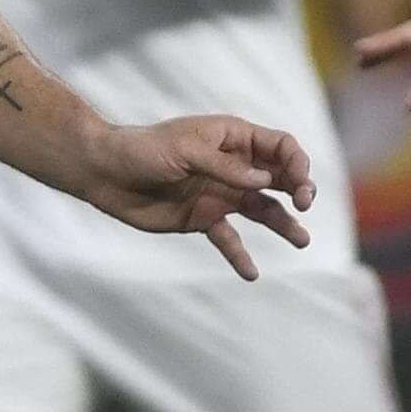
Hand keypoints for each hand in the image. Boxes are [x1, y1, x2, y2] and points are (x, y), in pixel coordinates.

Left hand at [77, 113, 316, 278]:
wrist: (105, 173)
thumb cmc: (143, 150)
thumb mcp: (185, 151)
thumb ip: (226, 167)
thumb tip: (266, 180)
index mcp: (232, 138)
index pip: (279, 146)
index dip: (296, 162)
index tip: (300, 183)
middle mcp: (233, 166)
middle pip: (279, 177)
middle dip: (298, 189)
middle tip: (305, 204)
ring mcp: (220, 193)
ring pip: (262, 209)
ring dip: (284, 223)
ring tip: (302, 240)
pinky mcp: (203, 218)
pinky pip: (229, 238)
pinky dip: (241, 255)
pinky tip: (252, 273)